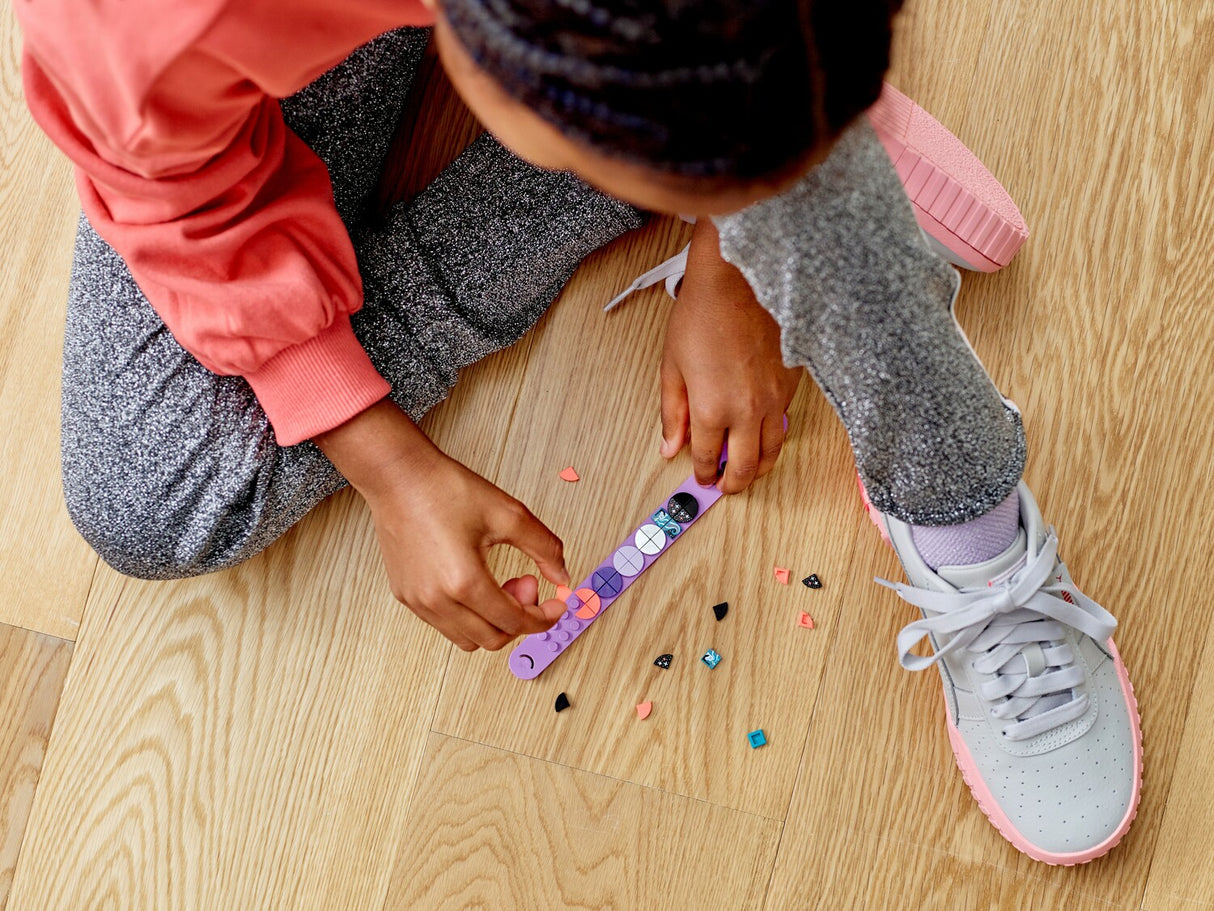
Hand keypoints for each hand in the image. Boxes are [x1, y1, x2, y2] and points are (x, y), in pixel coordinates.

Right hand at [315, 400, 569, 650]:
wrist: (398, 476)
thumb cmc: (445, 489)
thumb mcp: (508, 513)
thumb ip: (543, 548)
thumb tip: (563, 576)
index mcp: (464, 582)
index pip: (514, 622)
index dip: (544, 617)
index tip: (557, 605)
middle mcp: (436, 600)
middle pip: (493, 639)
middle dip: (520, 617)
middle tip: (527, 583)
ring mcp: (417, 601)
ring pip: (467, 639)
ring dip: (493, 620)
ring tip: (499, 583)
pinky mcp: (405, 595)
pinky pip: (444, 624)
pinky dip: (469, 616)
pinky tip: (476, 583)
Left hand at [660, 219, 801, 492]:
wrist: (738, 279)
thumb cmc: (703, 313)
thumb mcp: (672, 366)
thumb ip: (672, 413)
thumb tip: (670, 447)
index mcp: (712, 408)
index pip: (707, 458)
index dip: (702, 472)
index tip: (701, 476)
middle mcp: (747, 410)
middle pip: (744, 466)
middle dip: (733, 483)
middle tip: (725, 485)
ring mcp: (774, 399)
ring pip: (772, 451)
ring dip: (758, 467)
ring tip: (747, 469)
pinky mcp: (791, 384)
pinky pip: (785, 422)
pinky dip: (773, 435)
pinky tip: (762, 431)